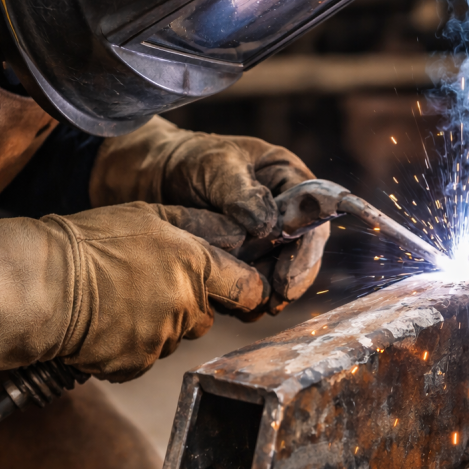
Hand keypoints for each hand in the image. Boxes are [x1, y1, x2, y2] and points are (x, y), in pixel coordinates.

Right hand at [0, 203, 267, 383]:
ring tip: (119, 303)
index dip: (247, 291)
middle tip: (148, 288)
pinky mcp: (136, 365)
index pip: (249, 289)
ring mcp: (162, 339)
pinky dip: (130, 347)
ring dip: (156, 326)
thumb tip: (236, 231)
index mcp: (195, 265)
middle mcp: (186, 305)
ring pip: (174, 337)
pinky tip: (106, 325)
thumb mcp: (146, 215)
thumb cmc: (89, 242)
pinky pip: (145, 358)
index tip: (241, 291)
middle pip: (207, 316)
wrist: (41, 285)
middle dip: (188, 306)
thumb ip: (196, 225)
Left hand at [89, 117, 327, 313]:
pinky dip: (249, 297)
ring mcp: (267, 237)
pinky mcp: (247, 258)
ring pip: (282, 272)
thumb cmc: (190, 160)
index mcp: (289, 180)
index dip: (306, 252)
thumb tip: (268, 227)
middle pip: (303, 252)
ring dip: (271, 292)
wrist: (154, 176)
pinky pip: (257, 282)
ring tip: (253, 308)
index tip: (288, 278)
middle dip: (292, 279)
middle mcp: (286, 212)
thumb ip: (242, 193)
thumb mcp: (216, 166)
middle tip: (276, 301)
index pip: (314, 219)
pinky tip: (236, 307)